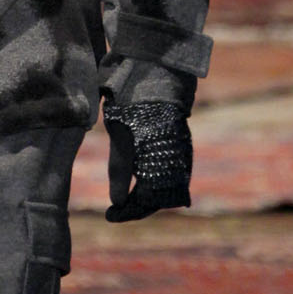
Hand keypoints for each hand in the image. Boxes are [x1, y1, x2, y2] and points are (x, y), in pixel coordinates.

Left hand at [104, 101, 191, 222]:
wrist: (159, 77)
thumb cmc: (134, 105)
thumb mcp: (120, 137)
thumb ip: (119, 169)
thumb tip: (117, 201)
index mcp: (161, 164)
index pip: (147, 203)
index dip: (128, 213)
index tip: (110, 216)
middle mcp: (177, 163)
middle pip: (159, 199)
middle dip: (137, 207)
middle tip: (115, 210)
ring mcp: (182, 155)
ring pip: (167, 188)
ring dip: (146, 196)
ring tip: (125, 198)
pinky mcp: (182, 146)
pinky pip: (172, 175)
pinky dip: (155, 183)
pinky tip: (139, 181)